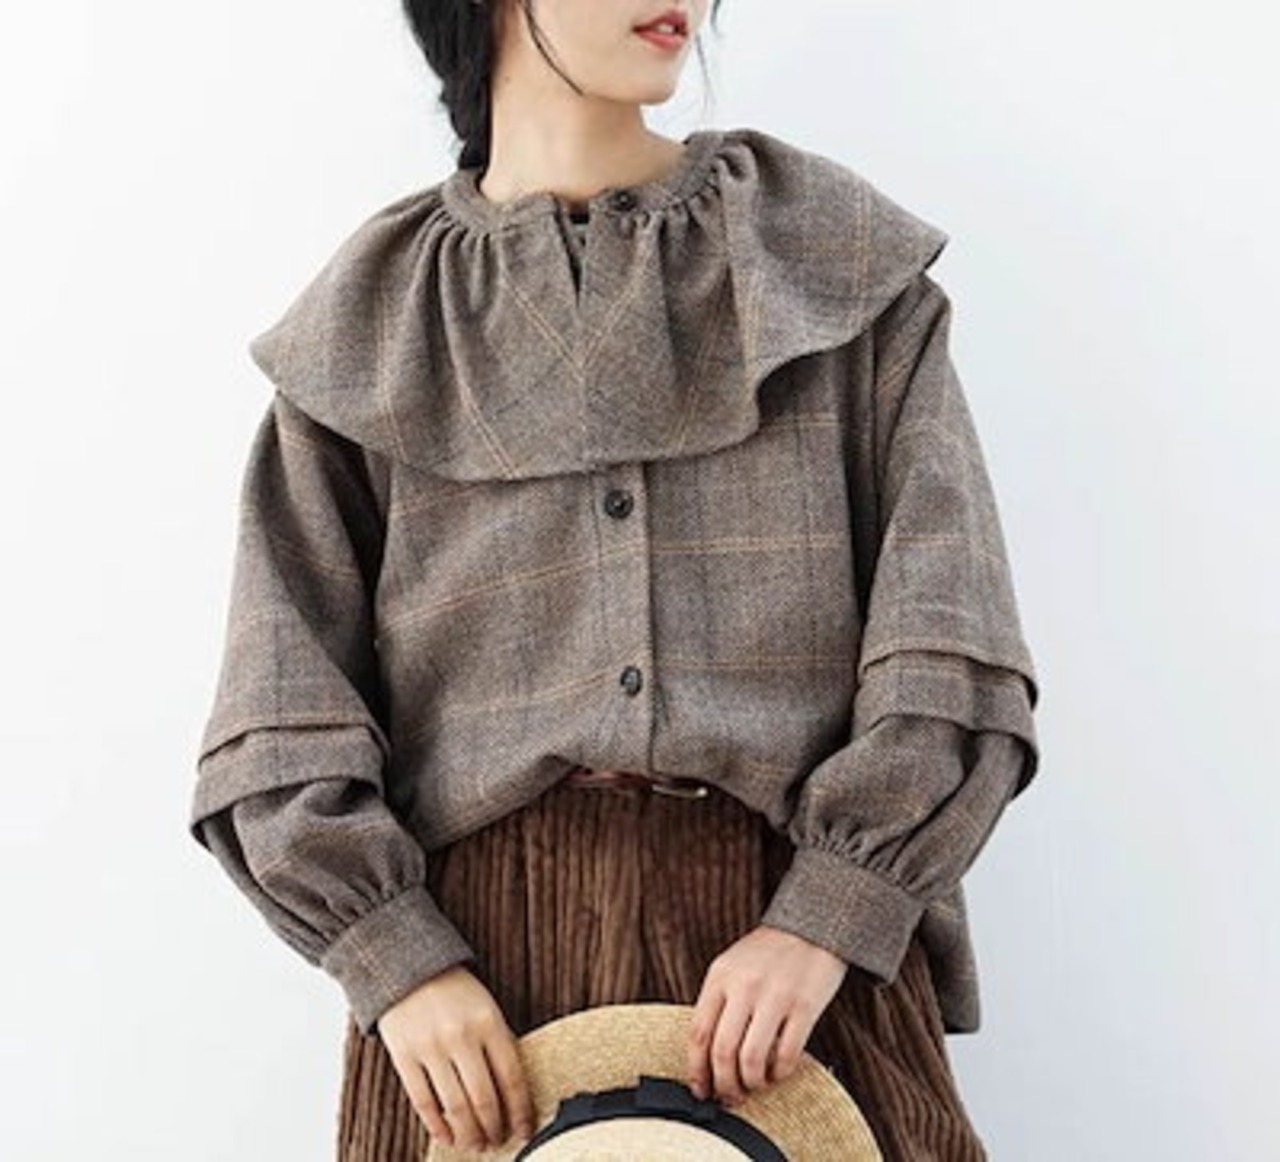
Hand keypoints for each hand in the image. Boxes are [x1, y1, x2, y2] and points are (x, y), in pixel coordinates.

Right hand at [376, 964, 537, 1151]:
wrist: (407, 967)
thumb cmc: (455, 992)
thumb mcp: (486, 1007)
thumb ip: (499, 1044)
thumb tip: (514, 1094)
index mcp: (488, 1022)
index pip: (512, 1077)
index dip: (521, 1111)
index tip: (526, 1130)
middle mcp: (461, 1036)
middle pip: (484, 1099)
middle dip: (494, 1128)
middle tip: (499, 1142)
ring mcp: (430, 1048)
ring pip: (455, 1107)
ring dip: (469, 1134)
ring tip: (477, 1144)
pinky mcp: (404, 1057)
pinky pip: (423, 1102)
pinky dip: (438, 1126)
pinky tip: (448, 1136)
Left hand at [687, 924, 847, 1105]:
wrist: (814, 928)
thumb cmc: (769, 953)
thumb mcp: (733, 966)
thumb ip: (719, 1002)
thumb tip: (706, 1058)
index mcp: (720, 976)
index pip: (698, 1033)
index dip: (697, 1070)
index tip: (701, 1090)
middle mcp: (744, 985)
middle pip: (722, 1051)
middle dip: (724, 1085)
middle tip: (730, 1097)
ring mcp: (775, 995)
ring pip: (751, 1058)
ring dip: (751, 1083)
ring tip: (755, 1085)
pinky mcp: (805, 1005)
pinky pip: (786, 1054)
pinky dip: (779, 1073)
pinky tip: (779, 1071)